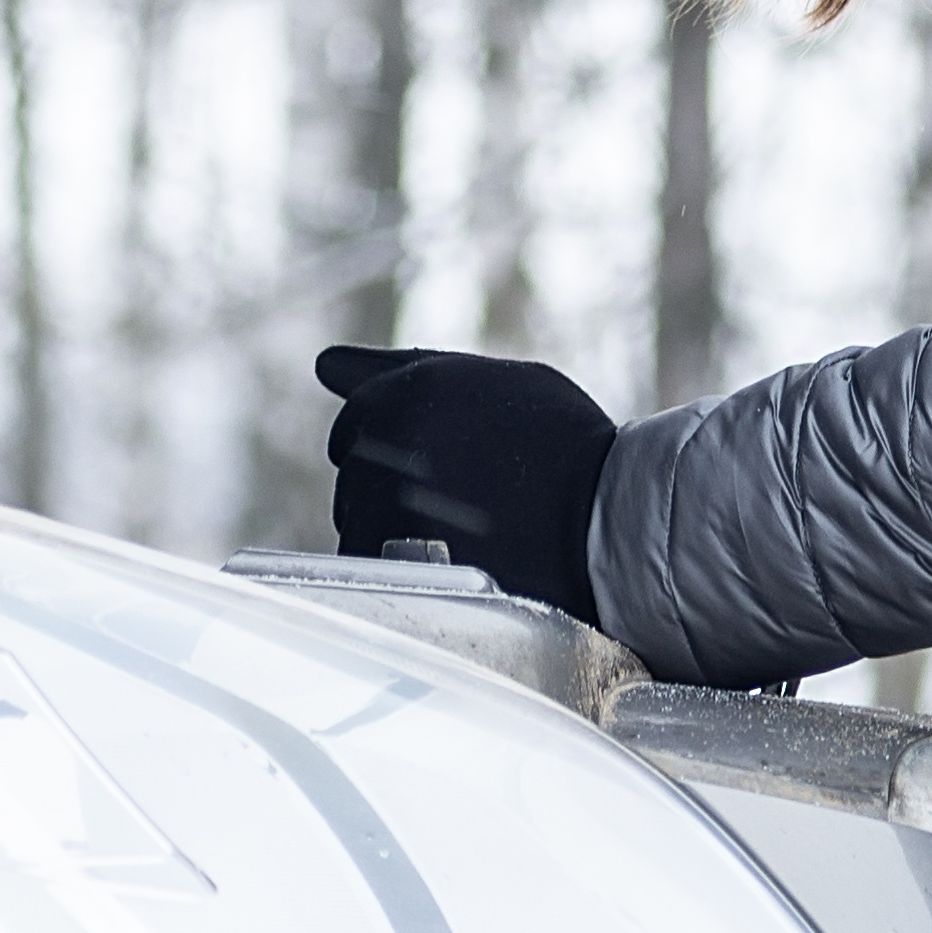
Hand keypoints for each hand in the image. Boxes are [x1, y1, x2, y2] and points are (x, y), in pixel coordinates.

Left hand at [315, 344, 617, 629]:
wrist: (606, 519)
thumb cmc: (564, 444)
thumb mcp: (494, 381)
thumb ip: (405, 370)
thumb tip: (325, 366)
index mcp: (406, 386)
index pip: (355, 419)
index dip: (391, 445)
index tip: (431, 465)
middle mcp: (386, 437)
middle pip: (353, 470)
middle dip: (388, 485)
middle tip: (458, 503)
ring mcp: (385, 500)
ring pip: (355, 519)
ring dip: (391, 528)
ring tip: (460, 535)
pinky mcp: (394, 557)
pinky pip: (368, 564)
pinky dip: (398, 566)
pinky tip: (448, 561)